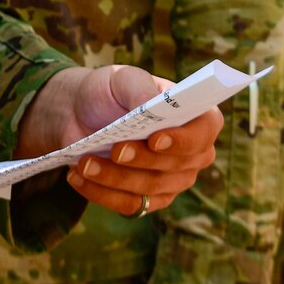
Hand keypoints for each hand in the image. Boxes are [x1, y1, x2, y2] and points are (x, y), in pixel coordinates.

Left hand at [16, 64, 222, 217]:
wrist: (79, 114)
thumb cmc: (109, 91)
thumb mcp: (121, 78)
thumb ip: (139, 87)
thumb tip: (150, 105)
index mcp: (195, 115)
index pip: (204, 132)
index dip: (184, 140)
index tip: (154, 140)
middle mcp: (192, 152)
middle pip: (177, 166)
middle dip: (142, 160)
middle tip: (113, 150)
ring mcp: (173, 180)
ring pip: (150, 188)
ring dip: (115, 178)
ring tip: (85, 164)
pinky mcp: (149, 200)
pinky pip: (130, 205)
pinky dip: (102, 193)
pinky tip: (79, 177)